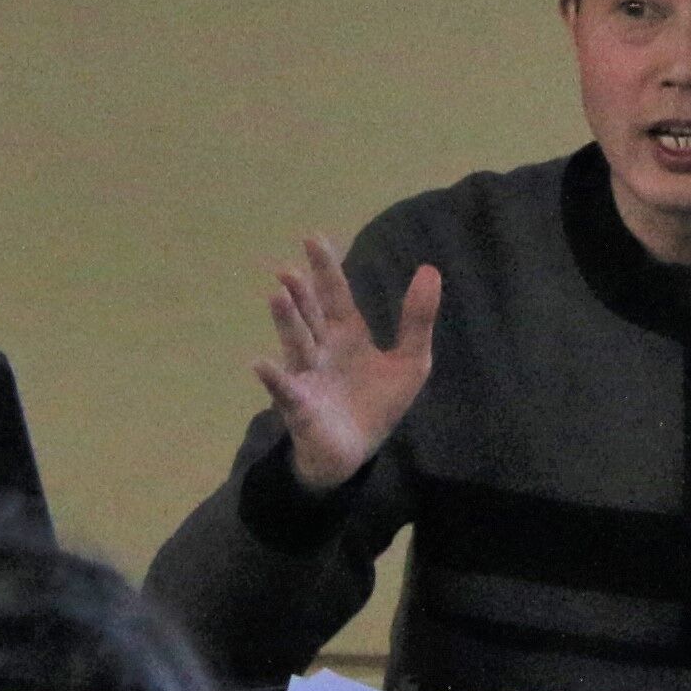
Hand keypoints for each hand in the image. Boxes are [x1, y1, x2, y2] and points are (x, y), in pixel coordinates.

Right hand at [259, 237, 438, 494]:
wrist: (356, 452)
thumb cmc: (376, 403)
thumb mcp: (410, 362)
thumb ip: (417, 319)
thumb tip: (430, 269)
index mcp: (346, 334)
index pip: (335, 295)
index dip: (326, 268)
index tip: (313, 238)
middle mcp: (322, 349)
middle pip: (310, 316)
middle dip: (301, 293)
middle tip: (289, 269)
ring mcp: (307, 376)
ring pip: (296, 344)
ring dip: (287, 322)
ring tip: (277, 297)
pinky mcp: (301, 407)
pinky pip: (285, 391)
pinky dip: (273, 378)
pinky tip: (260, 364)